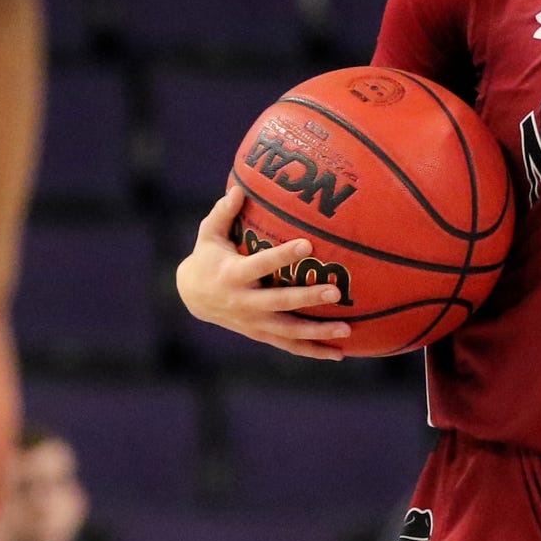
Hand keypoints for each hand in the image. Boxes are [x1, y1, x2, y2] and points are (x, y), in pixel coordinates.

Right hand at [175, 185, 353, 360]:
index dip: (283, 256)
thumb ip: (224, 212)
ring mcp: (254, 323)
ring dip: (318, 333)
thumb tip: (239, 188)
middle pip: (280, 303)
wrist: (194, 298)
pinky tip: (339, 353)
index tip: (307, 245)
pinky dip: (313, 351)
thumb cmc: (207, 258)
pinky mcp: (261, 335)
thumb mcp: (208, 234)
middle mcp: (244, 303)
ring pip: (289, 332)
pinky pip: (290, 346)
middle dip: (307, 298)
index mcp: (233, 275)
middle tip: (335, 292)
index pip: (261, 265)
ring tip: (347, 330)